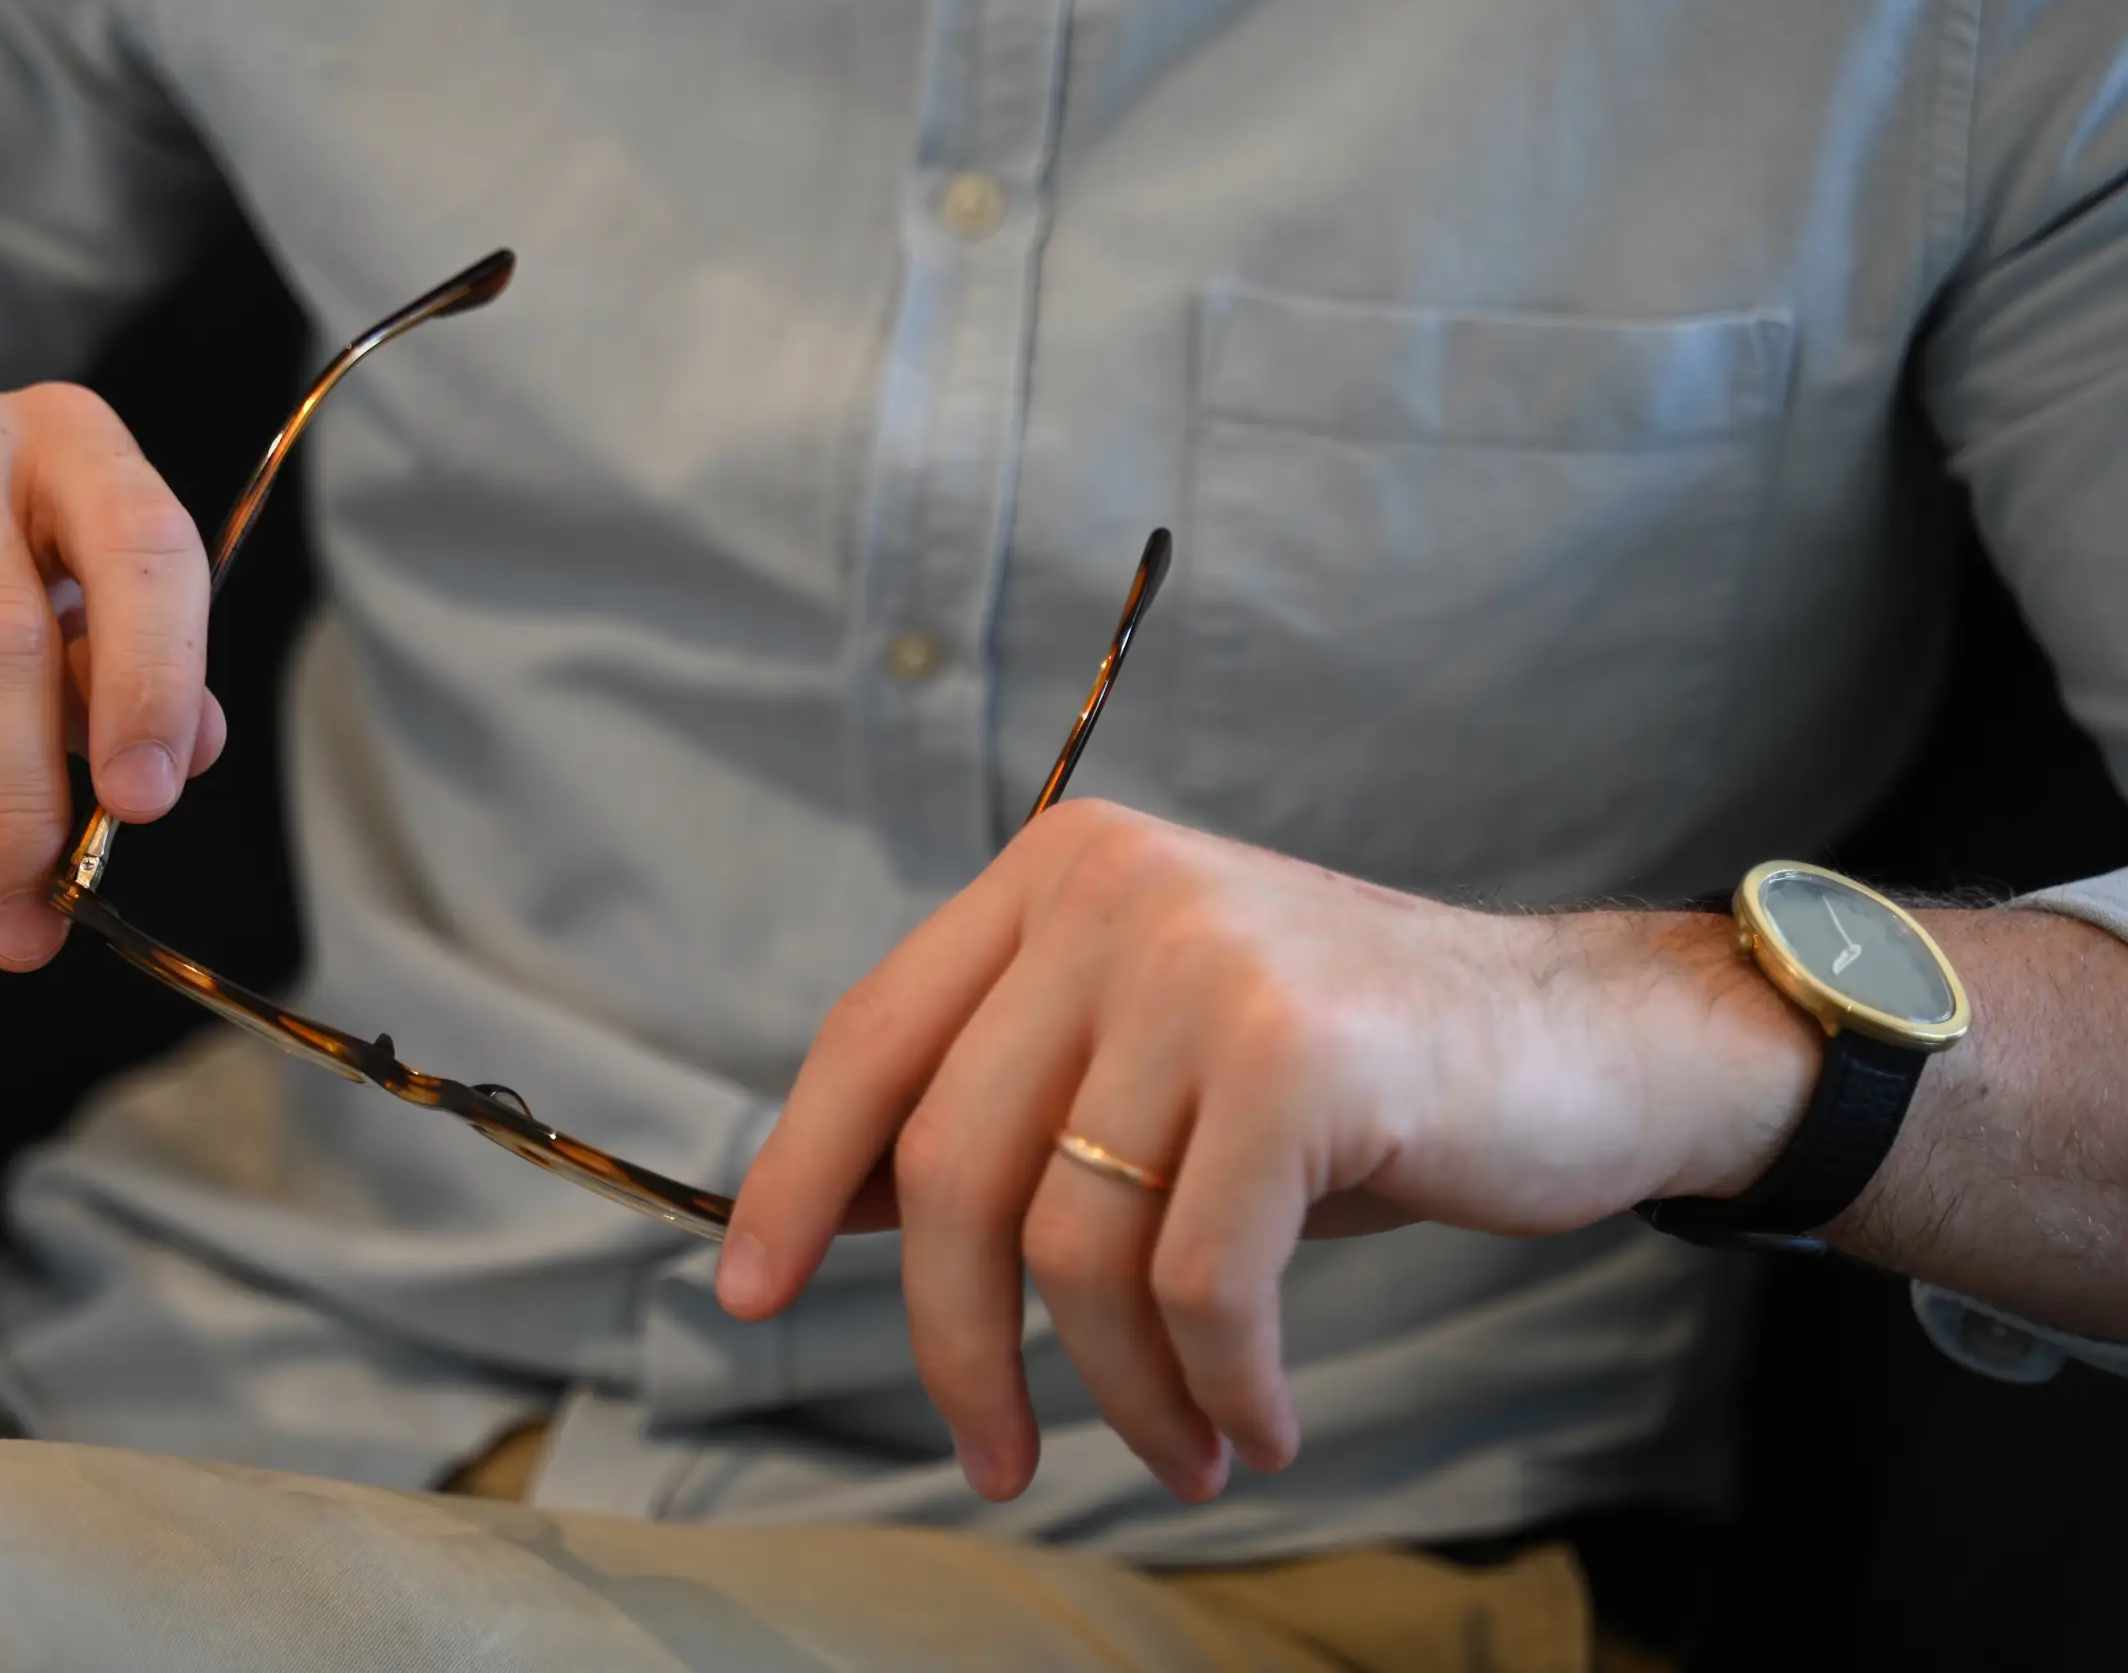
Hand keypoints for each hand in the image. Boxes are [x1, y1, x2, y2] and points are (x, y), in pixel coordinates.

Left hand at [718, 800, 1815, 1501]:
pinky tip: (1256, 1420)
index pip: (871, 1038)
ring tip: (1183, 1449)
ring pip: (1072, 1240)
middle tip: (996, 1458)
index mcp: (1057, 878)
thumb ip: (1009, 1111)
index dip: (796, 1176)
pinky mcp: (1299, 1053)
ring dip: (1118, 1391)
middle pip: (952, 1161)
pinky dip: (1216, 1385)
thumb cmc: (1352, 1079)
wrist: (1590, 1041)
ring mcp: (1206, 961)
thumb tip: (837, 1207)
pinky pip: (1198, 1280)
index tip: (747, 1294)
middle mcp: (1115, 893)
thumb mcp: (1153, 1068)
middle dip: (956, 1343)